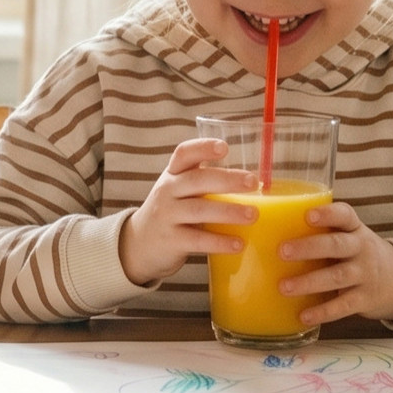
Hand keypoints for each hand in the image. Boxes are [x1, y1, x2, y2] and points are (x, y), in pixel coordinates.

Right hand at [118, 137, 257, 285]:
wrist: (138, 245)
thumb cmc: (171, 213)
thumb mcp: (179, 191)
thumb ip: (205, 182)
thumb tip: (254, 182)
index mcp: (173, 174)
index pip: (185, 154)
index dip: (203, 148)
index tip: (224, 147)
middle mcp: (167, 191)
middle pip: (196, 180)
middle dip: (227, 180)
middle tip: (253, 182)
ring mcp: (167, 215)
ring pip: (199, 210)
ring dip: (228, 212)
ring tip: (252, 215)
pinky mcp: (171, 241)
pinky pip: (198, 240)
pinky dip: (220, 242)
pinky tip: (239, 244)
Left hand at [277, 200, 392, 324]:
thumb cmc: (355, 252)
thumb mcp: (347, 235)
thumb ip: (319, 232)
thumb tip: (265, 230)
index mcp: (354, 228)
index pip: (345, 215)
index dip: (328, 214)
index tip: (308, 214)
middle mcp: (361, 248)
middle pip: (337, 245)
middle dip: (309, 248)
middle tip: (282, 251)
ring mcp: (365, 274)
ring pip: (337, 276)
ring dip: (309, 282)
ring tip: (284, 287)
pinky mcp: (365, 299)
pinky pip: (343, 306)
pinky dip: (323, 312)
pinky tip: (303, 316)